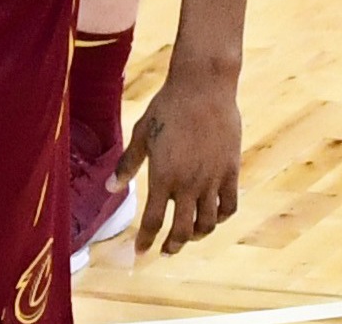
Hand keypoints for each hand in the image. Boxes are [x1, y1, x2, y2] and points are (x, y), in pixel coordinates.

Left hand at [113, 69, 241, 256]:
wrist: (203, 88)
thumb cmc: (167, 107)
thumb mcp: (142, 134)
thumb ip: (127, 164)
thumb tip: (110, 188)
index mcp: (163, 176)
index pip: (153, 221)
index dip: (145, 241)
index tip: (139, 253)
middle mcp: (189, 184)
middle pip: (181, 230)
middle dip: (171, 246)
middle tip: (165, 251)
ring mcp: (212, 179)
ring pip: (208, 223)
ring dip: (196, 235)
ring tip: (188, 235)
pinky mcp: (231, 171)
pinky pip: (229, 206)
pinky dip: (221, 217)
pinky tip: (212, 217)